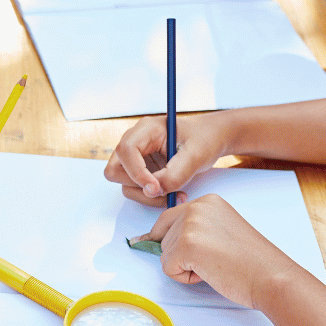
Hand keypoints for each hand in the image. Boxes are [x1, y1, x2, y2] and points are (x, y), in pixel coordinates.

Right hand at [104, 113, 229, 205]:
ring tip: (175, 194)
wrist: (210, 139)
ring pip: (123, 183)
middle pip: (115, 169)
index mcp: (146, 129)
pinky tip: (172, 192)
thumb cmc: (204, 140)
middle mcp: (134, 141)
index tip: (157, 188)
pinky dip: (151, 196)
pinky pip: (134, 188)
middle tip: (164, 190)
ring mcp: (135, 156)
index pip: (126, 151)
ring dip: (146, 194)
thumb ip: (175, 174)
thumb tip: (153, 190)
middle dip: (137, 185)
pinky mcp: (140, 169)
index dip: (137, 172)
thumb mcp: (195, 156)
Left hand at [133, 195, 295, 308]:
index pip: (167, 218)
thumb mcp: (221, 231)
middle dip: (180, 255)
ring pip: (164, 253)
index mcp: (207, 202)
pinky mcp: (187, 246)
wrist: (272, 277)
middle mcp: (196, 208)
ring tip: (214, 266)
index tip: (152, 242)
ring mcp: (190, 225)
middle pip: (163, 236)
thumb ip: (195, 228)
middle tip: (211, 261)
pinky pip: (168, 268)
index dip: (163, 237)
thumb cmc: (252, 262)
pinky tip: (209, 273)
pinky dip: (184, 277)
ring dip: (184, 267)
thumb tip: (153, 238)